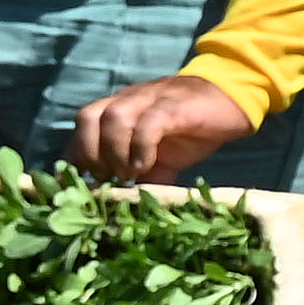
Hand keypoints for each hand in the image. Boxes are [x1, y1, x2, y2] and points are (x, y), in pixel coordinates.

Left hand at [71, 71, 254, 183]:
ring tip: (130, 173)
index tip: (80, 185)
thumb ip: (138, 174)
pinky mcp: (173, 106)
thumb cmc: (189, 130)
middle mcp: (126, 101)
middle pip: (87, 118)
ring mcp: (148, 100)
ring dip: (114, 151)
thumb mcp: (158, 157)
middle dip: (89, 152)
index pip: (81, 128)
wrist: (229, 102)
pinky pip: (148, 123)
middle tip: (108, 177)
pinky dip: (141, 147)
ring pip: (112, 118)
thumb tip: (119, 204)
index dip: (74, 156)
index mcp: (117, 111)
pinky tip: (147, 165)